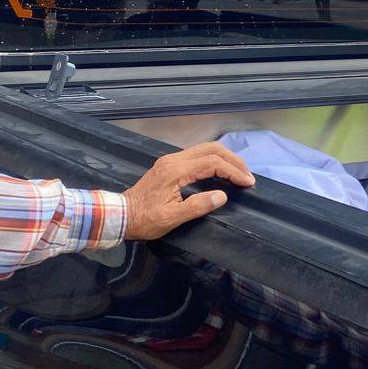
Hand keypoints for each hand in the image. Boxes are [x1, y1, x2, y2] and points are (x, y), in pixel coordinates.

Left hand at [122, 143, 255, 240]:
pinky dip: (214, 160)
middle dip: (233, 160)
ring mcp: (171, 160)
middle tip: (247, 175)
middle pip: (211, 149)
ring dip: (225, 158)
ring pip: (205, 149)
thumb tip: (222, 196)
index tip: (248, 183)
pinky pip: (198, 154)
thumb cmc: (145, 220)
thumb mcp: (171, 218)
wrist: (120, 215)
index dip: (233, 171)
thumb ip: (197, 206)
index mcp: (176, 170)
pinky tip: (221, 171)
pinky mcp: (169, 165)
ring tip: (239, 172)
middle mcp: (174, 159)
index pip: (212, 163)